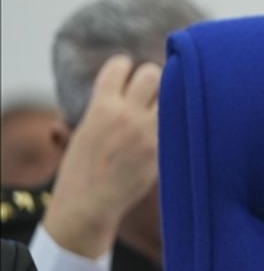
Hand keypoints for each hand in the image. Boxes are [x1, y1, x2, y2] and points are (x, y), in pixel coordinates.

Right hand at [42, 55, 161, 258]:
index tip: (128, 74)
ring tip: (168, 103)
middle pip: (152, 73)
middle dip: (152, 78)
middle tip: (152, 90)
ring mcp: (148, 131)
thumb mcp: (78, 136)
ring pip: (172, 94)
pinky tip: (179, 120)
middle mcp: (126, 114)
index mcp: (101, 106)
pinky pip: (179, 121)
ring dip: (170, 96)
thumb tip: (77, 113)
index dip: (125, 67)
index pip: (121, 65)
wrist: (90, 205)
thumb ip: (86, 117)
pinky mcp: (164, 148)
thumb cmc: (80, 172)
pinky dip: (179, 118)